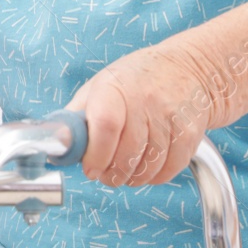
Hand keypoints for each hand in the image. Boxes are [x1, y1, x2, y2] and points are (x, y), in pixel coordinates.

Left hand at [63, 44, 224, 187]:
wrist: (188, 69)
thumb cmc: (138, 79)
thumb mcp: (101, 85)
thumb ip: (78, 114)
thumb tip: (57, 143)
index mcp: (116, 88)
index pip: (106, 125)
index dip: (96, 154)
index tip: (90, 168)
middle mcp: (146, 101)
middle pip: (126, 154)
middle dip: (111, 174)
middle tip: (104, 173)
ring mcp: (170, 119)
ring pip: (147, 168)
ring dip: (131, 178)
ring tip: (123, 170)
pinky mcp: (189, 136)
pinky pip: (167, 172)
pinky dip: (153, 177)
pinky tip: (145, 166)